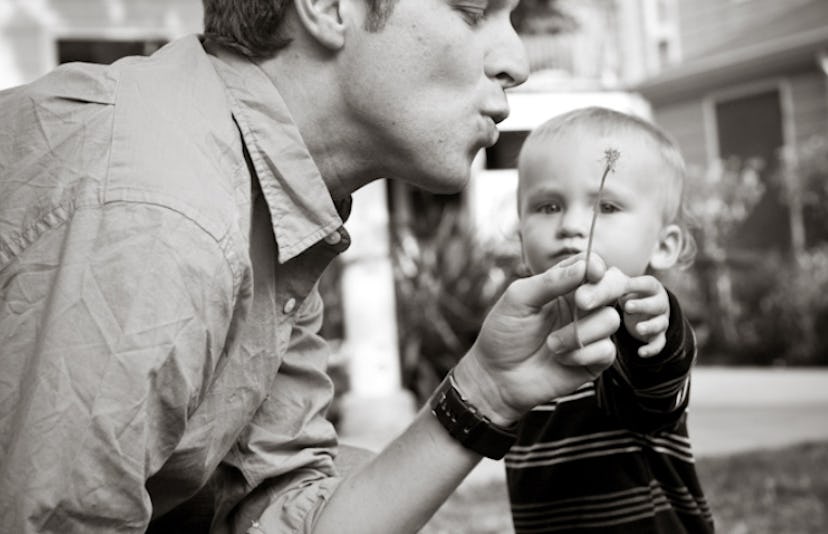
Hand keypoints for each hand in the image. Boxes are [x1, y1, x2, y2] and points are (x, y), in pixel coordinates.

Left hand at [453, 254, 625, 425]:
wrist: (497, 376)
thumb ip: (549, 282)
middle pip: (614, 285)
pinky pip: (606, 350)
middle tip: (581, 302)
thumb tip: (583, 266)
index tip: (591, 272)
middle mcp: (581, 306)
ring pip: (611, 320)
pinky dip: (582, 354)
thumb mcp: (519, 299)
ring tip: (551, 344)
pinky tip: (561, 359)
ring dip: (579, 332)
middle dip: (603, 291)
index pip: (590, 265)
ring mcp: (590, 332)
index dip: (595, 266)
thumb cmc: (503, 333)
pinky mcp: (594, 359)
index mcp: (563, 286)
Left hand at [618, 274, 670, 357]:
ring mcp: (660, 320)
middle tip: (627, 306)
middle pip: (657, 304)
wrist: (643, 311)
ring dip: (650, 326)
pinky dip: (651, 349)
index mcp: (650, 288)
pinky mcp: (658, 336)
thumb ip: (612, 280)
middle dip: (643, 305)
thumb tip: (595, 272)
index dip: (636, 285)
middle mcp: (659, 303)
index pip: (647, 284)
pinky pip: (658, 343)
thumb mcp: (623, 286)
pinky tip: (640, 353)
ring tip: (638, 329)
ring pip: (660, 324)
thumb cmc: (629, 293)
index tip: (623, 287)